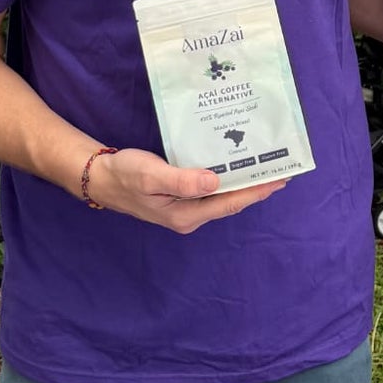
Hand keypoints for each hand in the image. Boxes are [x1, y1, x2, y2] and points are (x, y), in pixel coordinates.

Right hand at [85, 148, 285, 234]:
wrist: (100, 178)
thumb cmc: (124, 175)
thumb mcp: (151, 175)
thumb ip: (182, 180)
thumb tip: (215, 181)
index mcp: (185, 215)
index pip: (229, 204)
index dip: (255, 192)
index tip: (279, 180)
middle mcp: (190, 216)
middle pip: (230, 202)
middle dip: (255, 187)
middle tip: (281, 170)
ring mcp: (185, 209)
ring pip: (222, 197)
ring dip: (242, 182)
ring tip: (265, 166)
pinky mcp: (181, 198)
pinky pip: (211, 190)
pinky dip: (227, 178)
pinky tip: (235, 165)